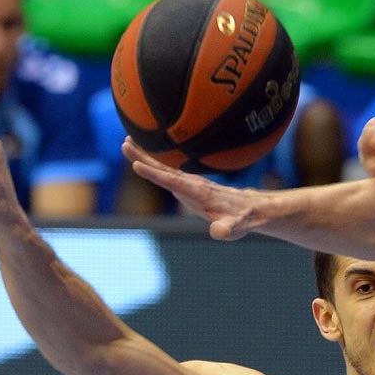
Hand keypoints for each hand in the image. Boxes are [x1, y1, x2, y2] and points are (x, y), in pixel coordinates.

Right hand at [122, 139, 261, 239]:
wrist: (249, 208)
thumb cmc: (241, 220)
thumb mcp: (236, 227)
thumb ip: (227, 229)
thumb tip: (219, 232)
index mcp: (199, 192)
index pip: (174, 182)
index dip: (156, 175)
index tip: (137, 166)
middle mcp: (193, 184)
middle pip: (164, 169)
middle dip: (144, 158)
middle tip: (124, 143)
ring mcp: (190, 183)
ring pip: (164, 168)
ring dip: (145, 156)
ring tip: (126, 142)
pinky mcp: (188, 184)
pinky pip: (167, 172)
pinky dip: (153, 163)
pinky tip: (142, 157)